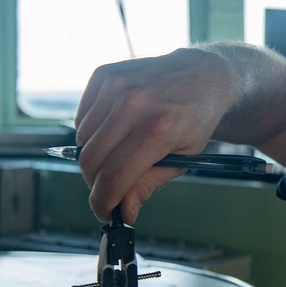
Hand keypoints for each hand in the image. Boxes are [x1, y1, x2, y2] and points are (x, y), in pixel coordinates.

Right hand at [74, 48, 236, 222]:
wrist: (203, 77)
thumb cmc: (196, 120)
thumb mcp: (183, 158)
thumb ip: (149, 184)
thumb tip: (124, 212)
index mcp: (157, 129)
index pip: (113, 176)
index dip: (102, 201)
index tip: (103, 211)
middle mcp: (133, 104)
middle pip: (91, 160)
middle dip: (96, 183)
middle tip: (111, 188)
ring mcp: (116, 86)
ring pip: (82, 140)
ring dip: (95, 156)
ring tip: (121, 153)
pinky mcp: (105, 75)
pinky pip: (82, 117)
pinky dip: (92, 132)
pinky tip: (116, 130)